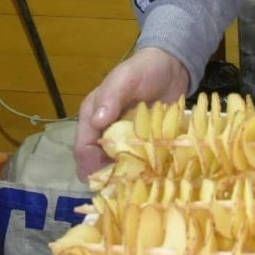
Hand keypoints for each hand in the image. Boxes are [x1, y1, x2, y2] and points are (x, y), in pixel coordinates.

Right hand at [73, 47, 189, 178]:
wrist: (171, 67)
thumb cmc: (144, 70)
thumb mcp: (127, 78)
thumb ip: (111, 96)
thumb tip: (97, 121)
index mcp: (91, 115)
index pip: (83, 148)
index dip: (91, 165)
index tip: (108, 176)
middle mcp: (102, 130)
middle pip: (94, 163)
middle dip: (105, 177)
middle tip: (124, 187)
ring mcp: (121, 138)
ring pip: (112, 166)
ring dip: (121, 177)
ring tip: (136, 186)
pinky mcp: (138, 143)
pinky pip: (133, 163)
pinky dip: (137, 172)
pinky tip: (149, 178)